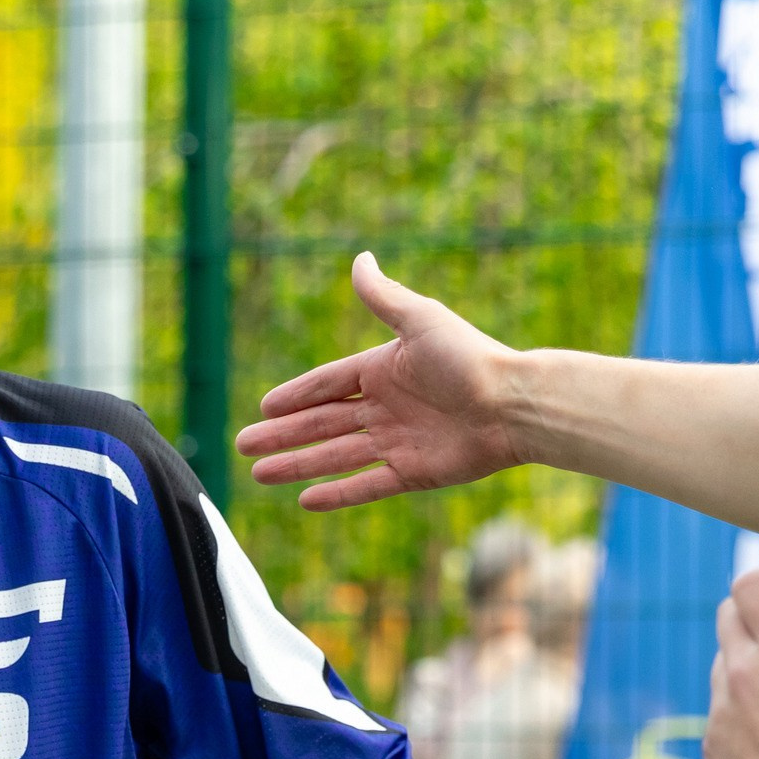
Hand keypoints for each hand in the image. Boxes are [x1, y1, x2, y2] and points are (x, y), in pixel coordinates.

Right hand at [236, 254, 519, 508]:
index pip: (327, 385)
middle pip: (322, 424)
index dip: (295, 396)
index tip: (263, 406)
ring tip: (259, 474)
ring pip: (335, 456)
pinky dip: (337, 493)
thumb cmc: (470, 359)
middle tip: (244, 445)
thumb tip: (360, 258)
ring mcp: (398, 442)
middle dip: (282, 435)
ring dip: (297, 465)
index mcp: (384, 370)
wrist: (514, 405)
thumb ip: (384, 298)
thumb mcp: (420, 321)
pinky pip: (366, 485)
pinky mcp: (413, 472)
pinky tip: (305, 500)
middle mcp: (386, 408)